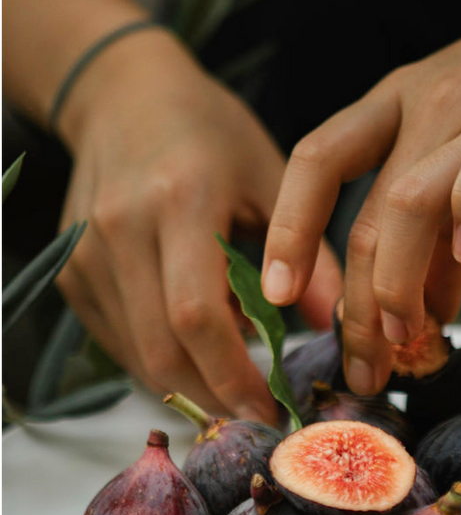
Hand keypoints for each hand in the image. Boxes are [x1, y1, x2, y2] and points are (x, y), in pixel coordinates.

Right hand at [57, 29, 342, 421]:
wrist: (125, 96)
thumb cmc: (211, 131)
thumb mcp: (273, 175)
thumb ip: (306, 252)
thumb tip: (334, 324)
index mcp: (181, 199)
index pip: (199, 313)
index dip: (234, 374)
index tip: (272, 409)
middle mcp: (122, 228)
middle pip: (161, 347)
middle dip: (213, 396)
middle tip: (257, 417)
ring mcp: (87, 252)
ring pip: (135, 353)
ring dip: (187, 385)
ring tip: (233, 390)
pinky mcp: (72, 269)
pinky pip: (117, 338)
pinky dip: (158, 359)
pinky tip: (195, 355)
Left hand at [262, 0, 460, 393]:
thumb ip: (442, 225)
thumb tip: (426, 307)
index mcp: (395, 105)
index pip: (316, 164)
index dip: (287, 230)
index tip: (276, 296)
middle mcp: (422, 104)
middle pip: (362, 215)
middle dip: (353, 305)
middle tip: (365, 370)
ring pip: (407, 203)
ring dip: (396, 283)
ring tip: (406, 336)